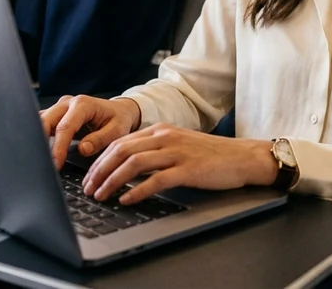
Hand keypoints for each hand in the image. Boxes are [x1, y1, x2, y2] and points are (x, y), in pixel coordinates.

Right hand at [40, 95, 141, 169]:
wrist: (119, 110)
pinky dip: (39, 138)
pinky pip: (42, 124)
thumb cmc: (119, 119)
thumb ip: (100, 139)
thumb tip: (83, 149)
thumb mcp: (117, 130)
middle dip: (41, 143)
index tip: (56, 164)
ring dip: (37, 140)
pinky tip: (41, 153)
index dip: (58, 148)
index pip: (65, 127)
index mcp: (83, 104)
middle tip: (43, 164)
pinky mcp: (55, 114)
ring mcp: (60, 107)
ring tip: (40, 160)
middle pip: (45, 121)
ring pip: (39, 121)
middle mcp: (68, 103)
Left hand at [81, 124, 278, 204]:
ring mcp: (177, 152)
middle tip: (88, 188)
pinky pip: (156, 180)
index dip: (100, 159)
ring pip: (134, 163)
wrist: (243, 157)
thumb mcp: (178, 145)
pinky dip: (137, 191)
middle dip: (99, 170)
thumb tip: (126, 166)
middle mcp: (166, 137)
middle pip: (121, 150)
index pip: (121, 142)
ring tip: (101, 195)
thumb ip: (155, 151)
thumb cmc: (211, 156)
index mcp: (160, 130)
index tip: (89, 176)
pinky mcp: (188, 169)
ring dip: (112, 181)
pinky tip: (127, 200)